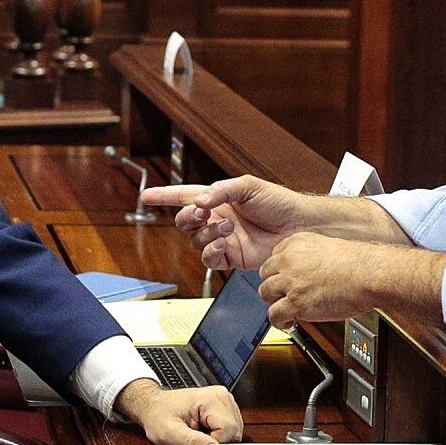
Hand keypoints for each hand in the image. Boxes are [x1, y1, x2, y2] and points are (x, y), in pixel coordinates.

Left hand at [114, 378, 243, 444]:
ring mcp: (225, 399)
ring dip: (218, 437)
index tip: (197, 442)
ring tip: (199, 431)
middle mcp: (222, 396)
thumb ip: (193, 443)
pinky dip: (219, 433)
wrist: (153, 405)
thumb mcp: (170, 434)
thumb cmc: (158, 416)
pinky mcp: (225, 405)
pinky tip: (204, 429)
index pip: (229, 431)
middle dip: (217, 441)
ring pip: (235, 430)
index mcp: (211, 399)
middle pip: (234, 431)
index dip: (215, 444)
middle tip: (196, 436)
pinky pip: (231, 427)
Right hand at [139, 175, 310, 270]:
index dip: (164, 195)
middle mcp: (217, 219)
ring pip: (195, 241)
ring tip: (227, 227)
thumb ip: (222, 191)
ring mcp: (223, 239)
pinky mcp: (232, 258)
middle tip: (203, 213)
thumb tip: (199, 202)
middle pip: (185, 221)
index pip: (185, 196)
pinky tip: (224, 243)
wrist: (299, 226)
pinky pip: (209, 259)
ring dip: (206, 233)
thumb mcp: (249, 186)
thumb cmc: (279, 202)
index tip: (146, 196)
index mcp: (219, 199)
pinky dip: (211, 251)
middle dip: (188, 217)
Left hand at [257, 233, 375, 329]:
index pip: (274, 256)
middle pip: (265, 274)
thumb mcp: (328, 247)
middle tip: (285, 294)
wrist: (369, 274)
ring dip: (274, 302)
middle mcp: (289, 260)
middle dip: (275, 285)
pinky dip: (279, 321)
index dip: (280, 271)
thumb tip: (305, 270)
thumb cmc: (359, 264)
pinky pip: (274, 314)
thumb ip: (311, 256)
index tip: (285, 278)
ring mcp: (291, 281)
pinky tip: (288, 322)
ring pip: (266, 293)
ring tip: (286, 308)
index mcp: (297, 243)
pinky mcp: (296, 302)